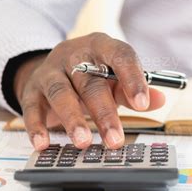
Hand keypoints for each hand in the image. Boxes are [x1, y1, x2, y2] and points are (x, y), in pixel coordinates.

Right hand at [13, 33, 165, 150]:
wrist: (53, 68)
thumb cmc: (91, 74)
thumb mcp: (114, 78)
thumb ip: (133, 90)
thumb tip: (159, 99)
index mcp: (102, 46)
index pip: (120, 55)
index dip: (132, 78)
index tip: (142, 104)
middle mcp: (75, 55)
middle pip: (91, 82)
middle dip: (104, 113)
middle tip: (115, 140)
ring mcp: (51, 70)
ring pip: (62, 93)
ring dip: (73, 119)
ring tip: (83, 142)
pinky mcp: (32, 89)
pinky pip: (32, 106)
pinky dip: (37, 126)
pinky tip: (44, 144)